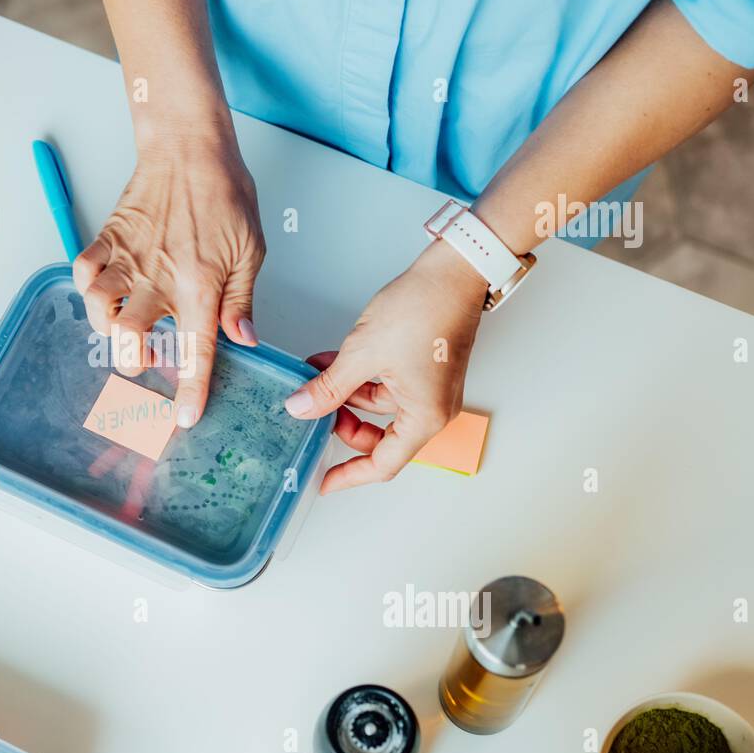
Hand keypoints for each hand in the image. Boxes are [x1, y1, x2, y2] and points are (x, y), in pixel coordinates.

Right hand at [73, 129, 264, 427]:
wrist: (189, 148)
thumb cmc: (224, 193)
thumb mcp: (250, 250)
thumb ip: (240, 300)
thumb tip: (242, 339)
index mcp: (199, 286)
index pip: (194, 352)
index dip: (189, 392)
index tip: (184, 419)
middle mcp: (158, 279)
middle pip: (129, 341)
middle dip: (134, 362)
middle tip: (150, 356)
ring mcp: (128, 259)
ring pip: (99, 311)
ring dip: (108, 330)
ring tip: (126, 328)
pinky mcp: (108, 239)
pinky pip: (82, 273)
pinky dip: (87, 290)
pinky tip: (105, 293)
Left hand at [285, 239, 487, 492]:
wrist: (453, 270)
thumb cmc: (425, 309)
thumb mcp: (362, 353)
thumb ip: (329, 387)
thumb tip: (300, 408)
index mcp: (424, 417)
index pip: (383, 463)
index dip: (350, 475)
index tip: (325, 481)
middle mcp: (432, 409)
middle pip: (381, 438)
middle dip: (343, 425)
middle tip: (313, 411)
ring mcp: (429, 389)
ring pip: (378, 407)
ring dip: (345, 394)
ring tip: (315, 376)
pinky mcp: (423, 369)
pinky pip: (385, 385)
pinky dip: (359, 377)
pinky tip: (330, 362)